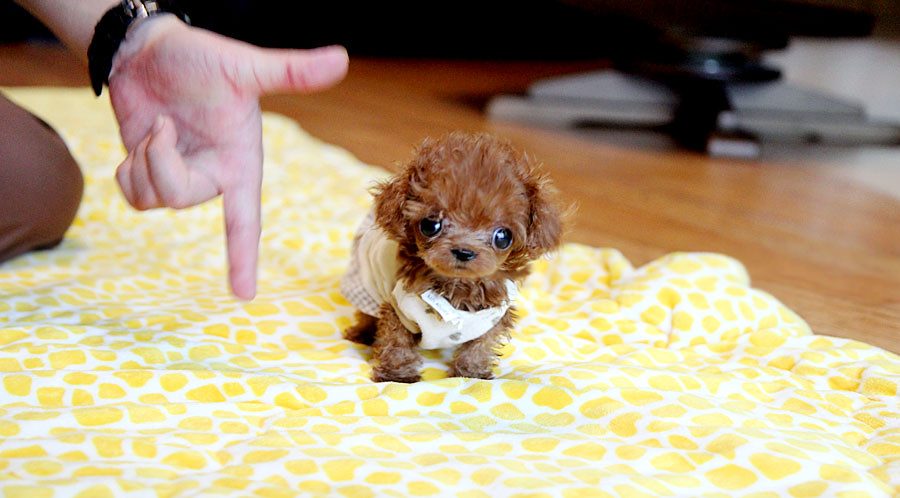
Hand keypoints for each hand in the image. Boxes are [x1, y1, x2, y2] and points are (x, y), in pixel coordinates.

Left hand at [109, 15, 347, 299]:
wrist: (150, 51)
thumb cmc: (201, 59)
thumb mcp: (246, 67)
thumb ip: (292, 71)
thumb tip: (342, 58)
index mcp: (241, 163)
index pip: (245, 219)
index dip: (244, 257)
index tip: (243, 296)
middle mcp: (214, 177)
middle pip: (179, 198)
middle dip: (161, 161)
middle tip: (163, 124)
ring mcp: (181, 177)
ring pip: (154, 200)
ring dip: (144, 159)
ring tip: (157, 125)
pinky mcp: (151, 174)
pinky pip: (134, 196)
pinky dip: (128, 171)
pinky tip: (139, 145)